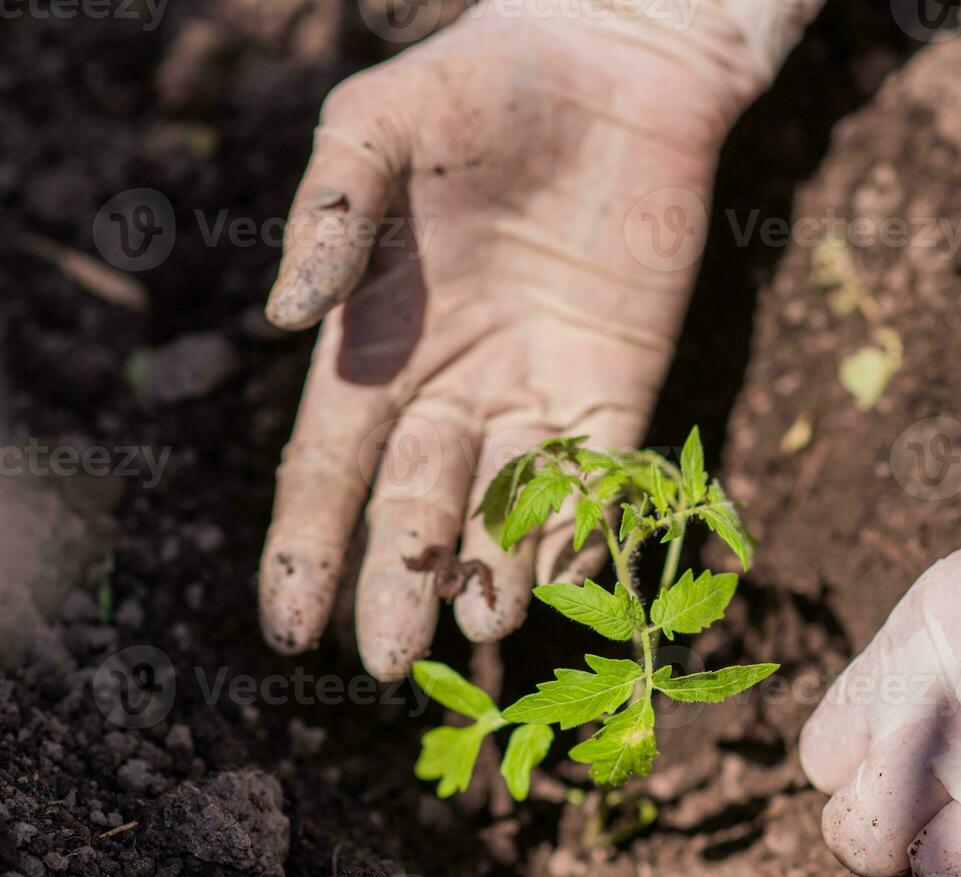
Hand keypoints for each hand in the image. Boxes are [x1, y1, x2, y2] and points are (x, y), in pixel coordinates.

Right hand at [258, 5, 768, 678]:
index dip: (305, 547)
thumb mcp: (379, 130)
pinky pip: (599, 477)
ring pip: (508, 511)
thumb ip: (329, 216)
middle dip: (399, 583)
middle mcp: (452, 389)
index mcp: (377, 346)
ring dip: (496, 573)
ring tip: (483, 625)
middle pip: (416, 508)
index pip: (329, 467)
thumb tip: (278, 319)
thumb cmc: (478, 87)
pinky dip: (583, 529)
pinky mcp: (619, 388)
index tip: (290, 628)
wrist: (615, 68)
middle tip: (389, 661)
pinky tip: (566, 578)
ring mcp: (538, 394)